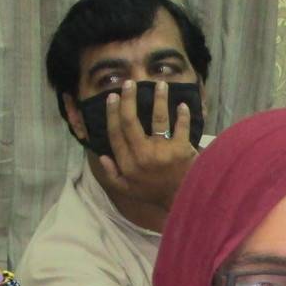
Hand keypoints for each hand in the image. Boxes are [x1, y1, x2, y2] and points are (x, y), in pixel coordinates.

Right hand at [97, 79, 197, 209]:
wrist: (181, 201)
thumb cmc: (154, 193)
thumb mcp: (128, 189)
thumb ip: (112, 174)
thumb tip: (102, 156)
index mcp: (127, 163)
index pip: (115, 133)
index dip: (112, 113)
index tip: (113, 97)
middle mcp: (142, 155)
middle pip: (131, 121)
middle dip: (129, 99)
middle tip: (130, 84)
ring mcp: (163, 152)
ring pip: (158, 119)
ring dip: (159, 99)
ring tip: (160, 84)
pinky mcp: (182, 150)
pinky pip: (182, 127)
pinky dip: (183, 115)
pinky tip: (182, 105)